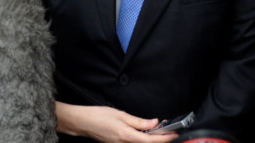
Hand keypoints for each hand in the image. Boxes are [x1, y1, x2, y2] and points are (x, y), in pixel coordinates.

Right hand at [55, 102, 177, 142]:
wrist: (81, 122)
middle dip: (160, 140)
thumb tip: (153, 123)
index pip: (150, 141)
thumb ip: (138, 121)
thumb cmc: (97, 116)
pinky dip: (141, 140)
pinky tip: (144, 134)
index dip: (164, 139)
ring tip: (158, 132)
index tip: (173, 134)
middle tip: (169, 132)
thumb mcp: (119, 114)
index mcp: (125, 135)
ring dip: (151, 141)